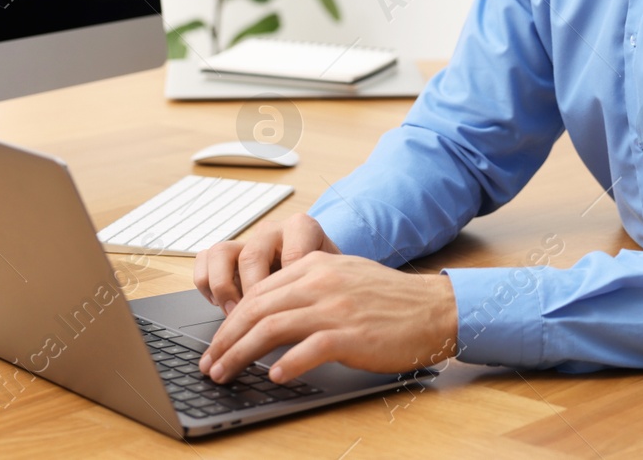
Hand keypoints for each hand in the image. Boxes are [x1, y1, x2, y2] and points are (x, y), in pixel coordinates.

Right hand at [194, 212, 338, 313]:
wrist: (321, 273)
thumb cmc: (327, 281)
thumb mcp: (331, 284)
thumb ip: (323, 294)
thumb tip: (312, 332)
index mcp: (302, 228)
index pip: (292, 254)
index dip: (289, 289)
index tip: (290, 313)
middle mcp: (272, 230)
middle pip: (251, 256)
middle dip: (251, 294)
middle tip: (257, 322)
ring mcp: (247, 240)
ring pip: (222, 252)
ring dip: (224, 288)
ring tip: (233, 312)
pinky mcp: (228, 253)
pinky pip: (205, 258)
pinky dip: (207, 283)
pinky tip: (219, 304)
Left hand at [198, 252, 457, 385]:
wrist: (433, 309)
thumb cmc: (389, 299)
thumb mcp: (343, 276)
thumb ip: (306, 286)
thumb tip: (267, 311)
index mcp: (314, 265)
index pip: (258, 292)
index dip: (230, 320)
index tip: (216, 343)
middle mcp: (320, 282)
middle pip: (256, 309)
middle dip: (225, 339)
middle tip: (209, 364)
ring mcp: (335, 307)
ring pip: (271, 328)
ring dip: (241, 354)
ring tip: (225, 374)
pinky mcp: (351, 334)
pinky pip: (308, 349)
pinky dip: (287, 365)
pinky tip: (275, 377)